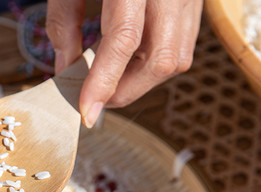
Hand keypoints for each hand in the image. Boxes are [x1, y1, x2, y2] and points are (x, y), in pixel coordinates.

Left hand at [46, 0, 202, 126]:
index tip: (87, 112)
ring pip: (178, 58)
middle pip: (162, 58)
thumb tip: (65, 71)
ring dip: (142, 79)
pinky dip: (154, 61)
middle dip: (127, 89)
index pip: (125, 37)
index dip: (105, 81)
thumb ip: (65, 23)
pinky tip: (129, 58)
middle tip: (96, 99)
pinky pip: (182, 44)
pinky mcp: (196, 0)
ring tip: (110, 76)